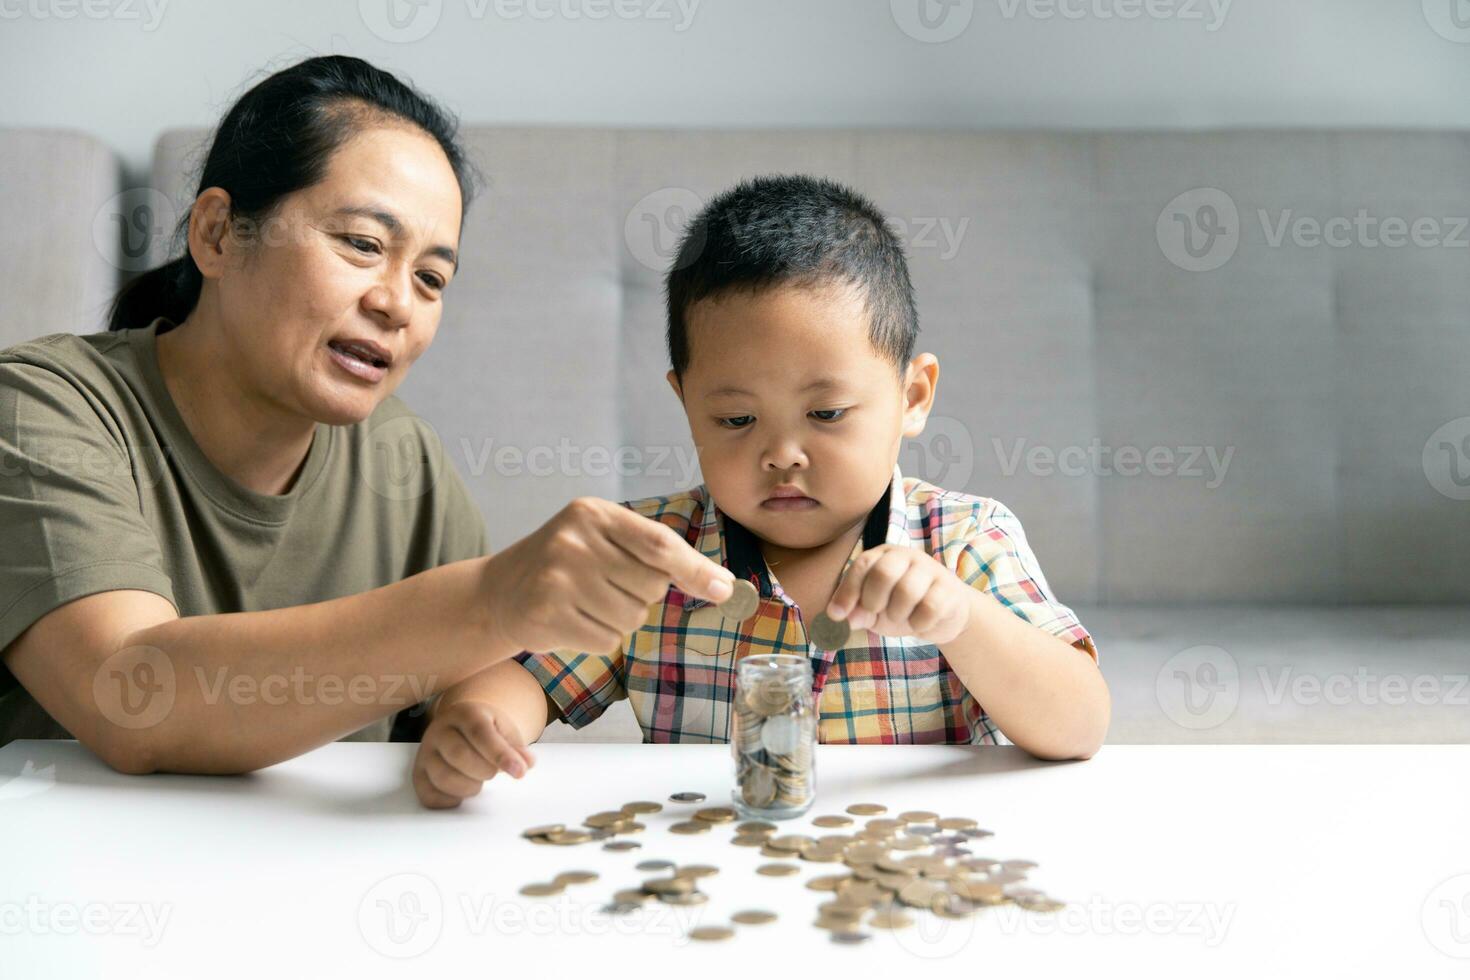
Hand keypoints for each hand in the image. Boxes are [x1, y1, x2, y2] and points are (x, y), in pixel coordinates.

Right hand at [413, 699, 534, 808]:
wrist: (460, 724)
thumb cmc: (486, 729)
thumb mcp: (504, 730)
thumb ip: (516, 747)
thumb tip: (526, 763)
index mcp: (465, 713)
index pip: (480, 733)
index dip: (500, 755)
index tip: (519, 772)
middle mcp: (439, 730)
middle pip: (458, 755)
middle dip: (484, 771)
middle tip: (493, 773)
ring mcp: (425, 752)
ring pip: (442, 776)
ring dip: (468, 787)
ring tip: (478, 781)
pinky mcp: (418, 773)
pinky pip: (429, 795)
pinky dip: (449, 800)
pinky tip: (462, 792)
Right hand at [484, 497, 734, 654]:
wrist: (499, 592)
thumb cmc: (565, 565)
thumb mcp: (604, 540)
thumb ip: (659, 555)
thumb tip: (720, 584)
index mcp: (594, 513)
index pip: (659, 544)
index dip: (694, 569)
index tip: (722, 590)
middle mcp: (574, 540)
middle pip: (650, 587)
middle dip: (640, 596)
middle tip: (605, 586)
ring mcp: (557, 578)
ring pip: (631, 618)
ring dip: (619, 620)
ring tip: (587, 604)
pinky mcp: (547, 614)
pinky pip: (606, 640)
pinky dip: (598, 638)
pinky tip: (572, 621)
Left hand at [825, 545, 973, 644]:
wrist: (942, 617)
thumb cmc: (901, 608)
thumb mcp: (872, 612)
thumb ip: (855, 612)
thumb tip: (838, 617)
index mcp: (884, 555)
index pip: (863, 564)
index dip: (847, 591)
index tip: (836, 615)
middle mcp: (907, 556)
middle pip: (883, 573)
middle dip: (874, 600)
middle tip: (877, 611)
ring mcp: (931, 569)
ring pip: (907, 591)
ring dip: (897, 614)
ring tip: (900, 617)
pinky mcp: (949, 589)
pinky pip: (930, 608)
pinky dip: (919, 623)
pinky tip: (919, 623)